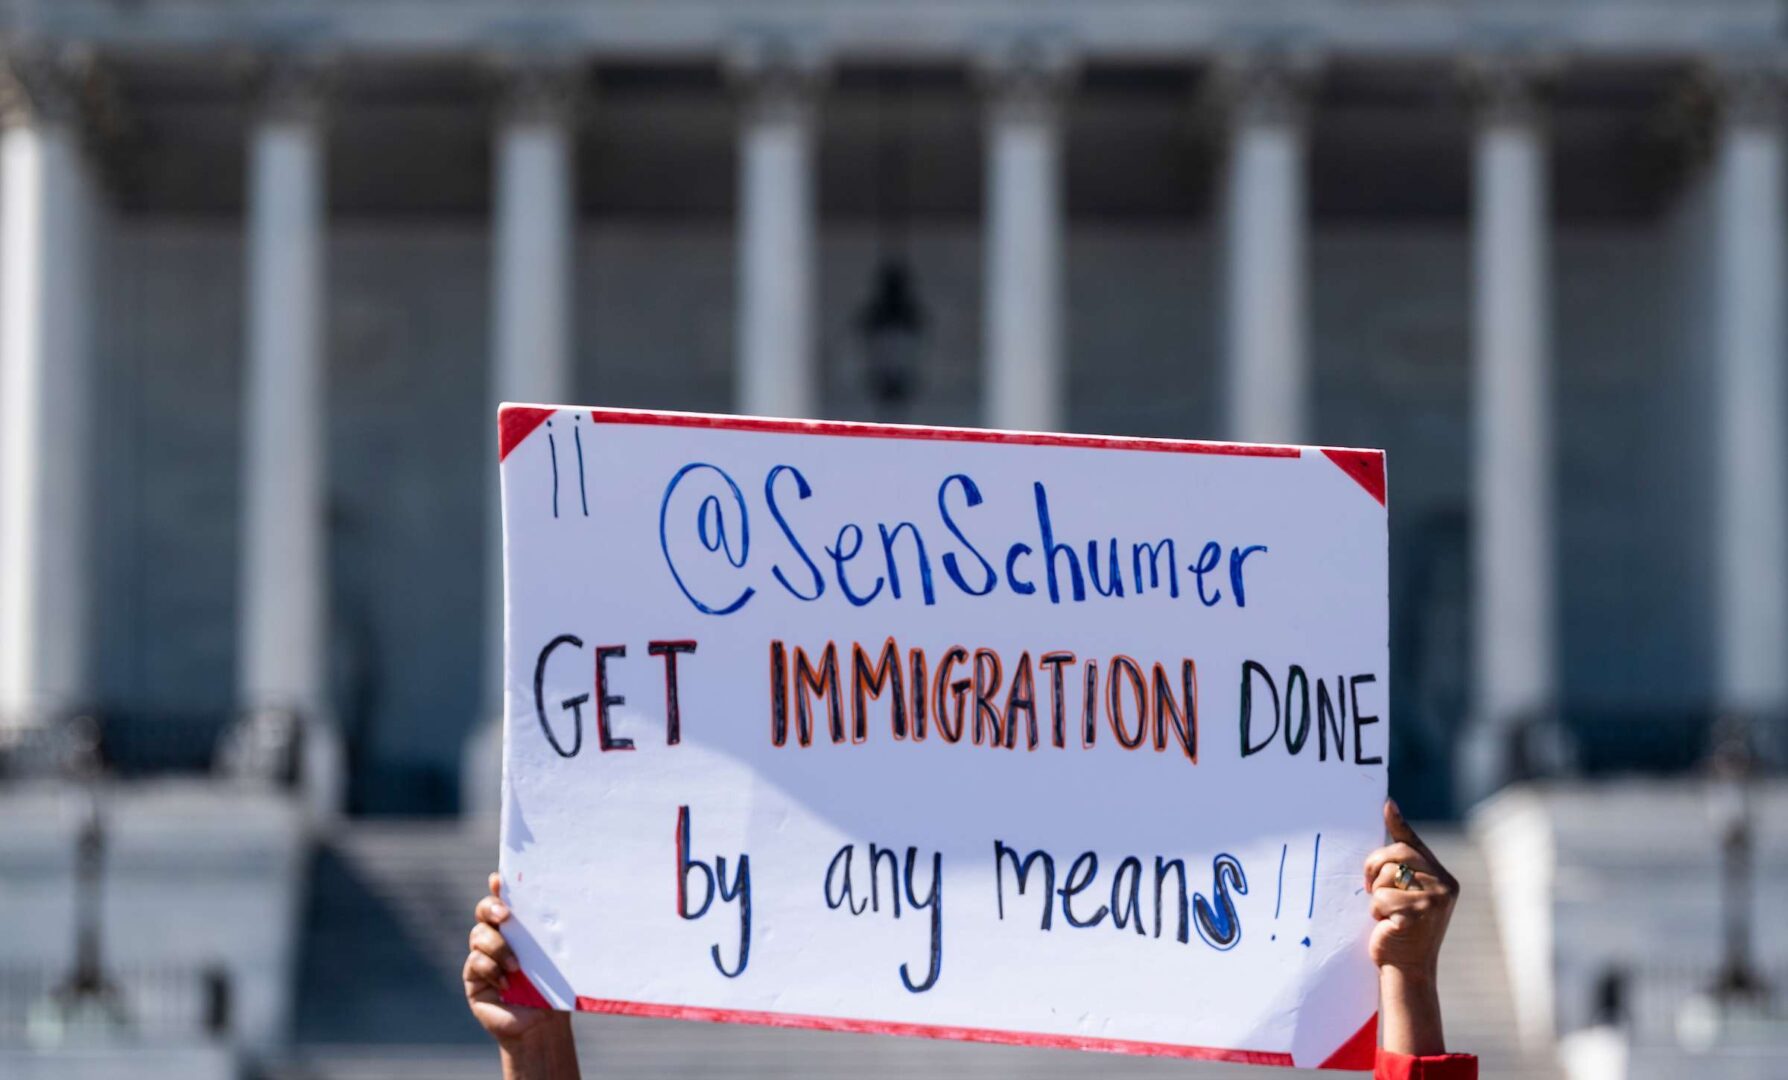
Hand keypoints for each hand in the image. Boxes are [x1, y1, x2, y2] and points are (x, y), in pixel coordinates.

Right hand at [464, 872, 555, 1045]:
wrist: (541, 1024)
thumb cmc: (552, 987)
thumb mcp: (554, 958)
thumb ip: (551, 936)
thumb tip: (567, 909)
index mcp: (518, 927)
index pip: (505, 898)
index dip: (499, 886)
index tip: (499, 879)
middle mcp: (497, 936)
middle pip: (483, 910)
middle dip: (491, 907)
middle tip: (505, 915)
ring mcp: (482, 955)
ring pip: (478, 934)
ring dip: (498, 947)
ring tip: (516, 967)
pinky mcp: (473, 976)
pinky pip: (475, 961)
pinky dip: (490, 969)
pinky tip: (504, 983)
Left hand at [1363, 800, 1459, 1055]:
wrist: (1407, 969)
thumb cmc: (1401, 928)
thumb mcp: (1406, 894)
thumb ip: (1401, 866)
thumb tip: (1390, 817)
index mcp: (1443, 878)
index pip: (1414, 844)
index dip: (1398, 824)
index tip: (1386, 804)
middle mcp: (1444, 885)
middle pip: (1396, 853)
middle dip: (1375, 868)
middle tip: (1370, 887)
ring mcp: (1434, 899)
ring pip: (1386, 875)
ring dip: (1377, 895)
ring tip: (1387, 913)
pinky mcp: (1418, 912)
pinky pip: (1381, 897)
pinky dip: (1377, 911)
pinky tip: (1388, 924)